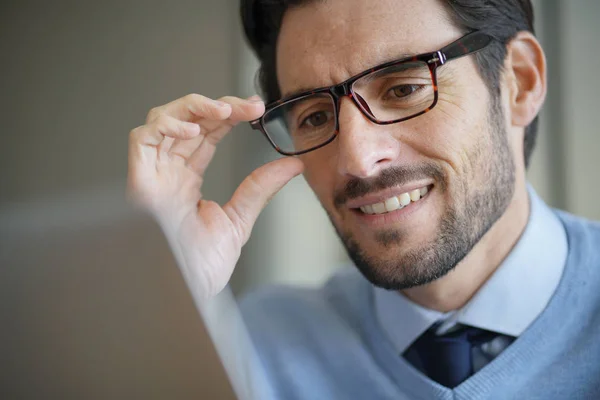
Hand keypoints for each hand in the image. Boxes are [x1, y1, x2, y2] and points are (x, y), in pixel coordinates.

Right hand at [127, 94, 303, 298]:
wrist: (187, 292)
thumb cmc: (202, 266)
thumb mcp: (240, 218)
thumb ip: (261, 188)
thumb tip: (293, 165)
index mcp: (186, 180)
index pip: (206, 135)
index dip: (228, 116)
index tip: (256, 109)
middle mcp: (167, 172)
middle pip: (188, 122)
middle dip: (218, 107)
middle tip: (250, 105)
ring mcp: (152, 175)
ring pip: (162, 120)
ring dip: (194, 108)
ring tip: (225, 111)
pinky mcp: (139, 180)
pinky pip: (142, 139)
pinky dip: (166, 126)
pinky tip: (195, 130)